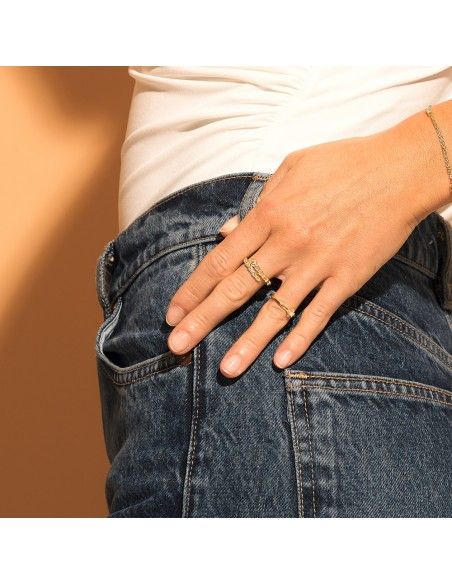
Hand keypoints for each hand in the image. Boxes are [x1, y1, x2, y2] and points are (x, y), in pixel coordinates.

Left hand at [164, 126, 430, 377]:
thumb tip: (228, 231)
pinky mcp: (348, 278)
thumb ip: (256, 202)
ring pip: (275, 310)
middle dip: (202, 320)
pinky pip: (319, 314)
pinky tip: (281, 361)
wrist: (400, 170)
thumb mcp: (290, 169)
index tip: (172, 313)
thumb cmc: (342, 164)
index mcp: (269, 214)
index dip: (193, 289)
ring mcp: (318, 264)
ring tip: (225, 370)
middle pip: (236, 288)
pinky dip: (301, 339)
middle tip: (177, 347)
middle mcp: (288, 243)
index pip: (220, 260)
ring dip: (247, 343)